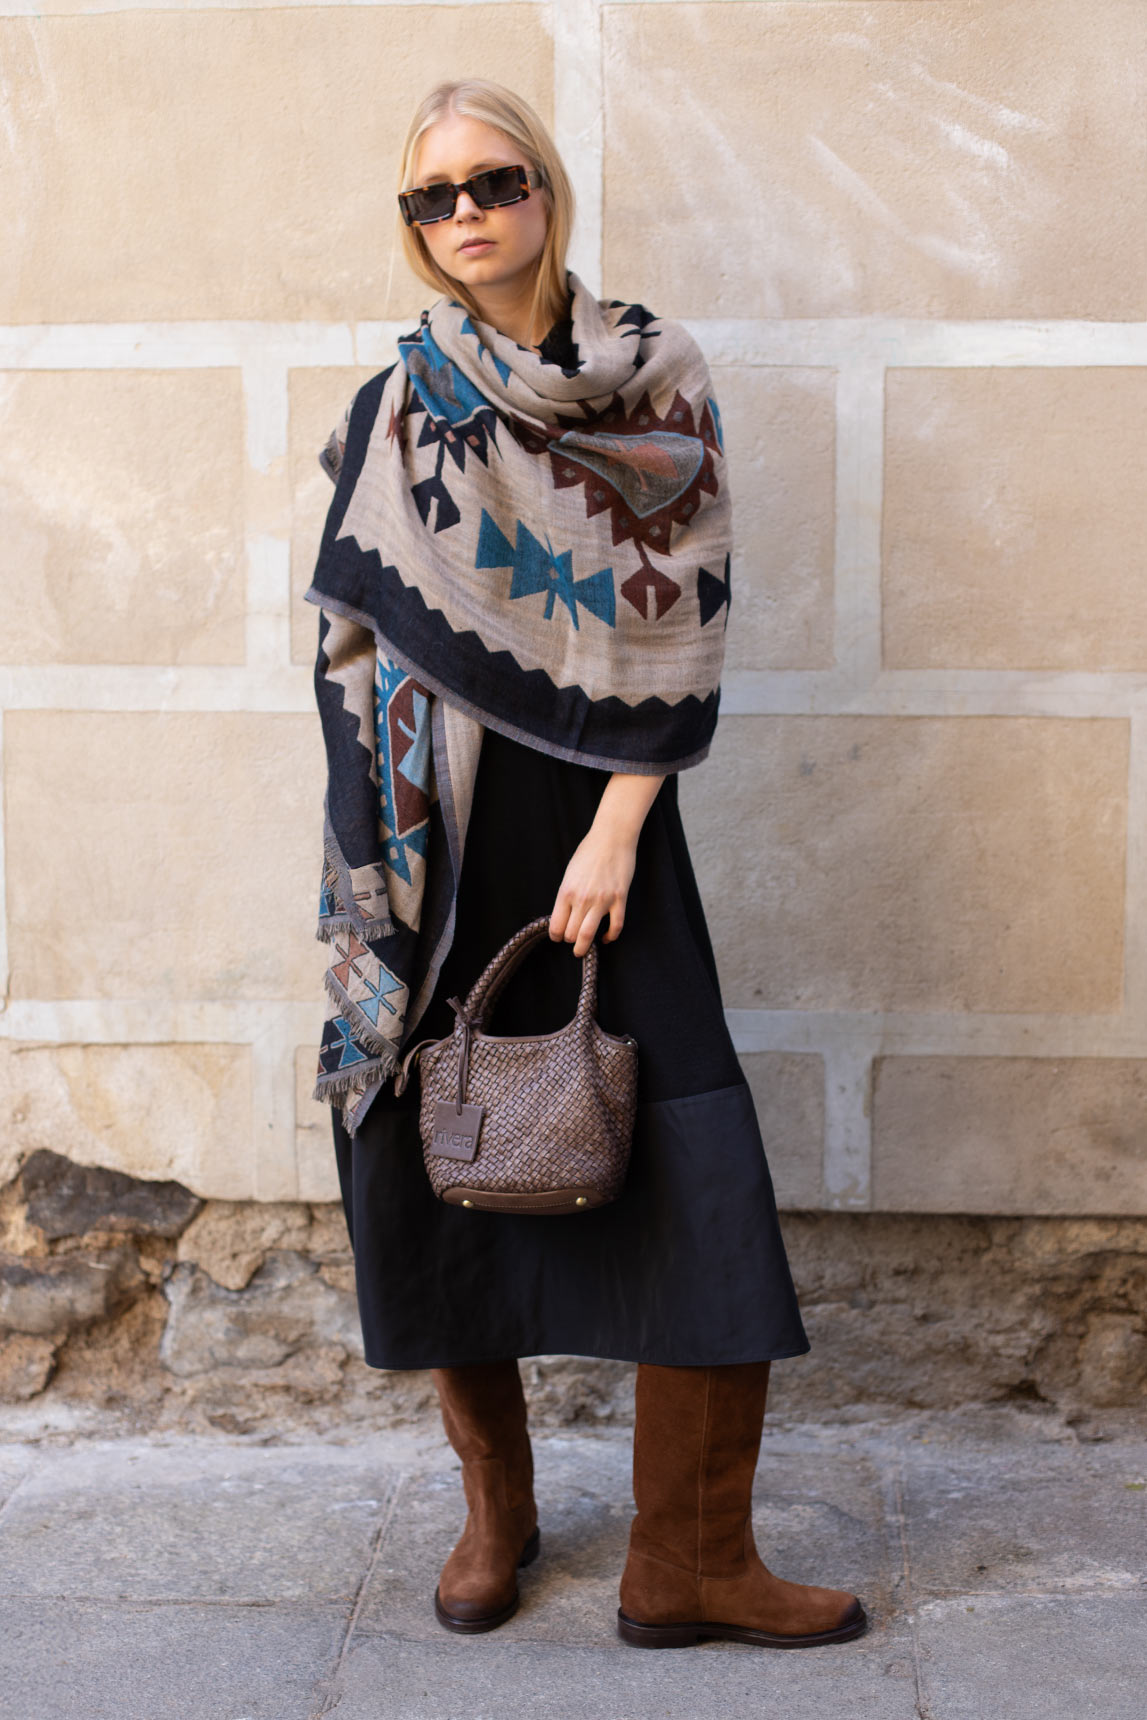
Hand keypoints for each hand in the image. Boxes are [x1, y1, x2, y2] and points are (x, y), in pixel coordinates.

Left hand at [549, 825, 637, 957]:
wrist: (612, 837)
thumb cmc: (589, 852)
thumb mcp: (570, 873)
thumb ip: (567, 894)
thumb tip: (566, 914)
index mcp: (566, 891)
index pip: (556, 925)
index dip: (556, 935)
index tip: (558, 937)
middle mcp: (582, 899)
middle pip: (571, 933)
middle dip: (570, 941)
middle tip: (572, 942)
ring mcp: (602, 900)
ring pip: (589, 935)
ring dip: (584, 947)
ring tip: (582, 950)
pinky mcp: (619, 899)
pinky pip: (615, 926)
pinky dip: (610, 936)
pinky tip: (606, 938)